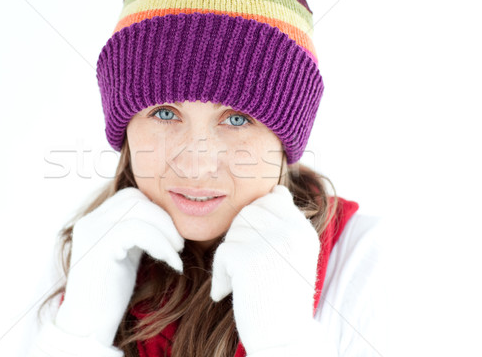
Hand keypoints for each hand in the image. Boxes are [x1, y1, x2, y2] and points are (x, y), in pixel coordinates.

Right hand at [55, 187, 184, 346]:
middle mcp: (90, 221)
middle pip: (136, 199)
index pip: (131, 197)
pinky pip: (140, 231)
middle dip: (164, 218)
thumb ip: (137, 232)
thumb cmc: (109, 292)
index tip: (171, 236)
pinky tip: (173, 263)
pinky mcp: (100, 245)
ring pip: (140, 210)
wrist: (88, 324)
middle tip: (178, 244)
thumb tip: (165, 218)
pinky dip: (163, 245)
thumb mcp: (125, 253)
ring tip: (177, 253)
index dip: (156, 211)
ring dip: (166, 230)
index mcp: (95, 220)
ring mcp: (93, 231)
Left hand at [210, 185, 320, 354]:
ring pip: (232, 232)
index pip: (271, 199)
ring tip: (248, 281)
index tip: (260, 249)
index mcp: (303, 229)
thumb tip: (277, 188)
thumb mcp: (294, 253)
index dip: (257, 222)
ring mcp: (270, 244)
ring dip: (231, 258)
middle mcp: (291, 232)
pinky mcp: (248, 259)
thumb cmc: (283, 296)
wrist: (284, 338)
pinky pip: (222, 254)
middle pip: (247, 213)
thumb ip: (284, 221)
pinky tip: (233, 292)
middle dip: (240, 239)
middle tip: (250, 268)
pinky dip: (222, 276)